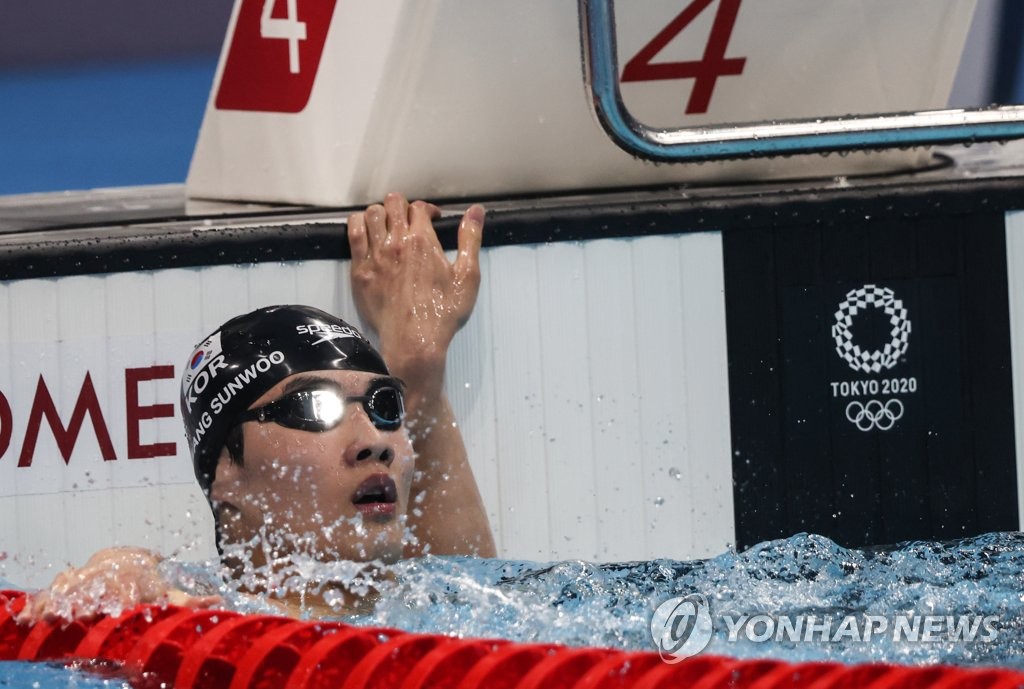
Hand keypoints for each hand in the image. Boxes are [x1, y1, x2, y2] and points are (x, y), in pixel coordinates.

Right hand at [16, 547, 220, 623]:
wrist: (119, 558)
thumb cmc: (147, 581)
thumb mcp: (169, 591)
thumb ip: (190, 600)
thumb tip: (220, 602)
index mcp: (133, 580)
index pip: (128, 589)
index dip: (124, 597)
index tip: (121, 606)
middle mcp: (107, 577)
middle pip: (96, 588)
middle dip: (86, 600)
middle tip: (74, 615)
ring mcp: (85, 579)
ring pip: (69, 587)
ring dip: (56, 602)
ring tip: (42, 620)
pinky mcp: (67, 585)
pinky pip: (50, 591)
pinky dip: (38, 603)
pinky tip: (24, 619)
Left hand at [347, 192, 483, 391]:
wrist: (413, 341)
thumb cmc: (442, 313)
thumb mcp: (467, 276)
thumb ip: (470, 239)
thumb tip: (476, 211)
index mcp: (423, 241)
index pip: (419, 208)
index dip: (427, 210)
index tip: (431, 220)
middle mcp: (396, 243)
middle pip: (393, 204)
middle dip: (403, 206)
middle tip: (408, 220)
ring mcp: (375, 256)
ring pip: (371, 214)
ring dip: (380, 213)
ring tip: (387, 224)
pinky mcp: (360, 270)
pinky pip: (353, 234)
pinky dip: (358, 224)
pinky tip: (365, 230)